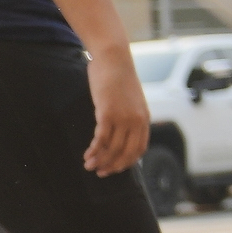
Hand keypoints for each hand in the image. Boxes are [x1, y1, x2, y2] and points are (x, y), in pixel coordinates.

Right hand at [80, 44, 149, 176]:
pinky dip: (94, 150)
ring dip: (100, 160)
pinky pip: (101, 139)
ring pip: (112, 148)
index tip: (115, 168)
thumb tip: (120, 130)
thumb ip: (129, 115)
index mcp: (144, 119)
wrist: (114, 59)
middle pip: (125, 152)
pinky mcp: (107, 114)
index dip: (127, 162)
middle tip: (101, 173)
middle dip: (113, 166)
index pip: (139, 149)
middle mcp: (136, 121)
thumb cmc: (118, 77)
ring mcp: (123, 118)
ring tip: (89, 166)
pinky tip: (87, 154)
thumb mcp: (130, 99)